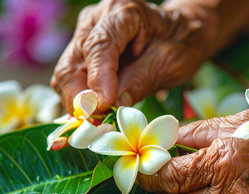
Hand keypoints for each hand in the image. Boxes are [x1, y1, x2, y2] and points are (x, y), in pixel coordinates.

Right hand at [51, 0, 205, 112]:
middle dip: (81, 100)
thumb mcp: (172, 63)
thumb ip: (142, 80)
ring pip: (66, 75)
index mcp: (124, 12)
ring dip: (79, 104)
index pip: (99, 46)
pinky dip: (81, 101)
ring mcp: (87, 34)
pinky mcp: (84, 51)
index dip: (98, 79)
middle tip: (99, 124)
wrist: (182, 33)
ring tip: (99, 123)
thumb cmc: (182, 43)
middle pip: (72, 64)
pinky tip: (97, 114)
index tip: (104, 106)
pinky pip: (71, 79)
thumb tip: (112, 106)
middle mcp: (97, 19)